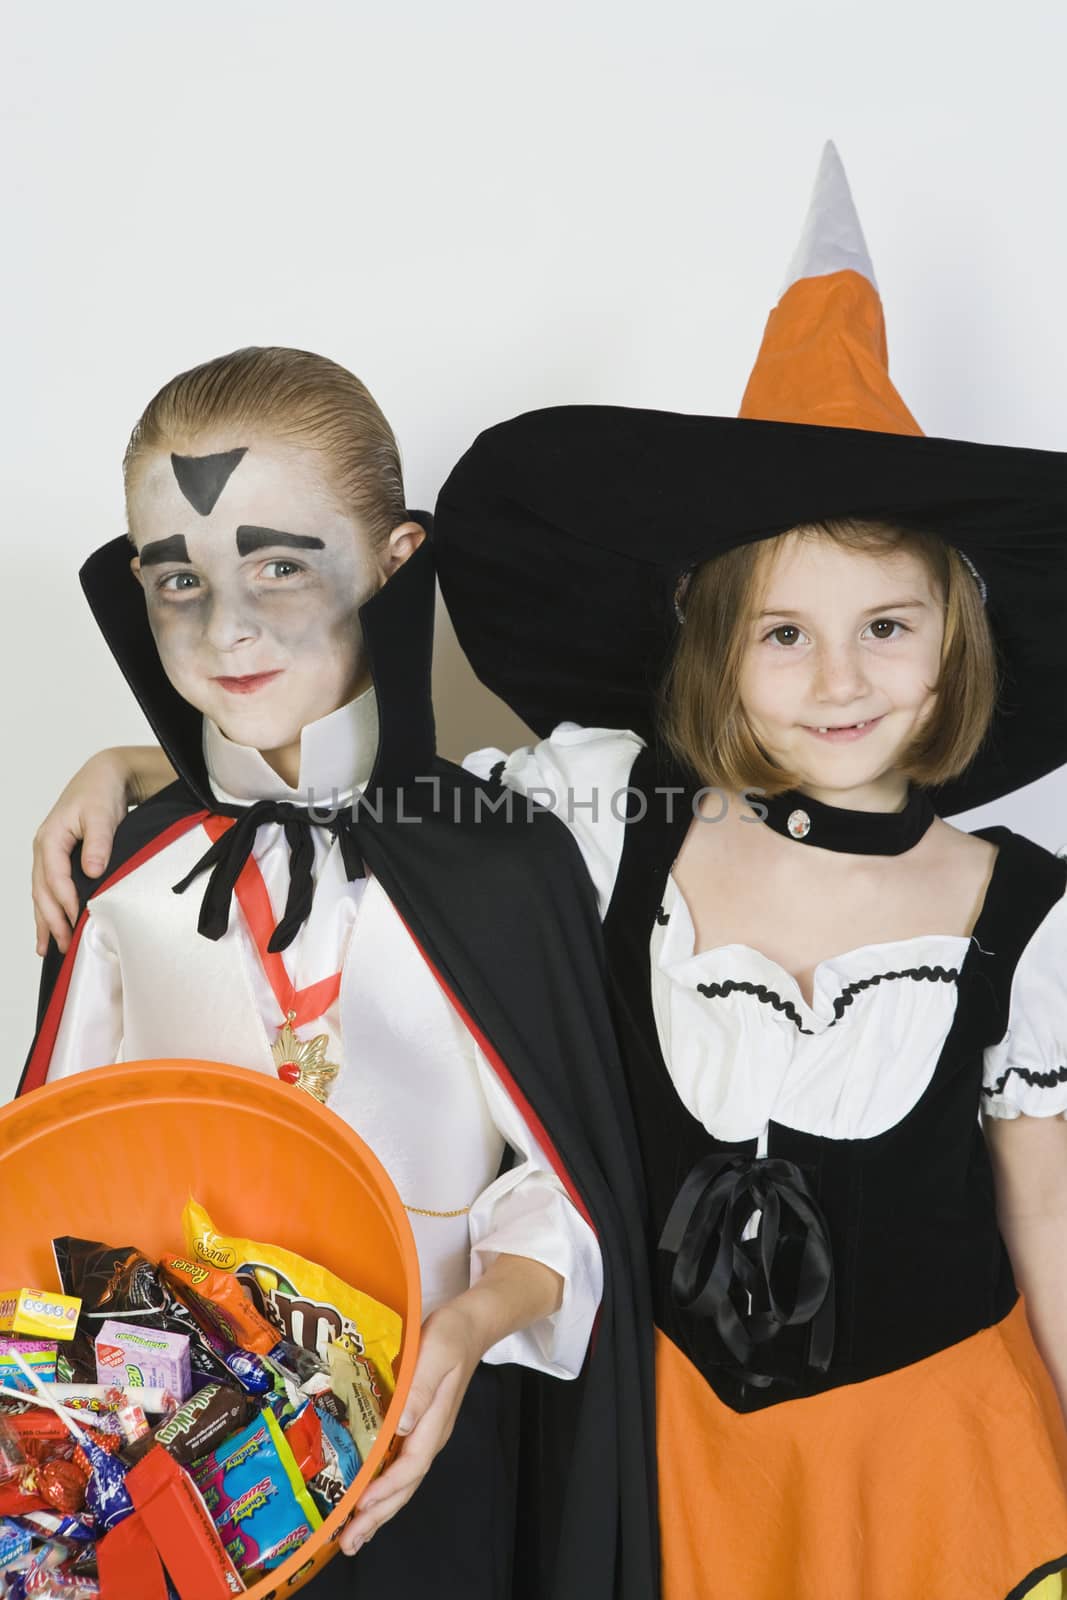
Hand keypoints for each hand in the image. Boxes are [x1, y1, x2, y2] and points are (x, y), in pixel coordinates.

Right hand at [32, 748, 138, 953]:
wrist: (102, 777)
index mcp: (50, 838)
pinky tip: (50, 928)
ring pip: (41, 893)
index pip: (54, 876)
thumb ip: (98, 843)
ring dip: (45, 920)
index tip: (76, 920)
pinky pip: (48, 889)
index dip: (64, 900)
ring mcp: (47, 855)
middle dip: (50, 919)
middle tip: (62, 945)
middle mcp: (43, 848)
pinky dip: (48, 909)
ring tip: (48, 948)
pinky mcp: (57, 859)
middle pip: (42, 890)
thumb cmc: (100, 793)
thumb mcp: (102, 814)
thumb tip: (92, 870)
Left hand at [338, 1253, 561, 1556]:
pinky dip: (382, 1488)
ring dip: (378, 1509)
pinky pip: (398, 1466)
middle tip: (348, 1544)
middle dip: (378, 1515)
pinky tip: (366, 1497)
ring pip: (402, 1481)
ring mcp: (425, 1432)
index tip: (361, 1506)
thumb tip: (401, 1425)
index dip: (386, 1489)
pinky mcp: (417, 1424)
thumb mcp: (436, 1352)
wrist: (472, 1323)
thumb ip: (420, 1388)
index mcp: (435, 1421)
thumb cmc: (452, 1334)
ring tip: (353, 1535)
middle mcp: (430, 1434)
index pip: (410, 1465)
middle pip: (405, 1485)